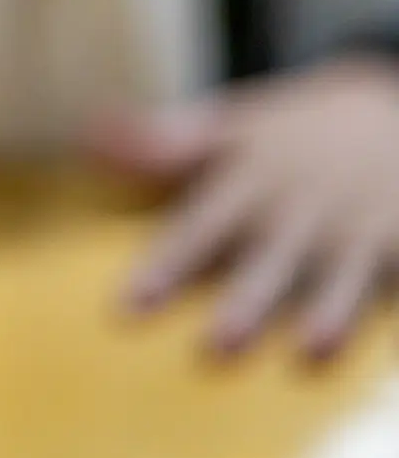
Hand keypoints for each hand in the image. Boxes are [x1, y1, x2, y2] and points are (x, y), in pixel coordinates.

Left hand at [93, 60, 398, 359]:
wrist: (385, 104)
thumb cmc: (290, 133)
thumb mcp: (231, 125)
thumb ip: (164, 141)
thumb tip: (89, 138)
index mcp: (250, 177)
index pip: (200, 225)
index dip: (167, 265)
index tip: (128, 306)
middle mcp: (298, 204)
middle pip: (268, 255)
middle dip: (245, 300)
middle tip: (214, 347)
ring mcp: (352, 223)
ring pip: (334, 273)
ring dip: (322, 310)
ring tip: (307, 352)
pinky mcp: (395, 239)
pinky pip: (385, 278)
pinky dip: (375, 307)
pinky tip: (368, 341)